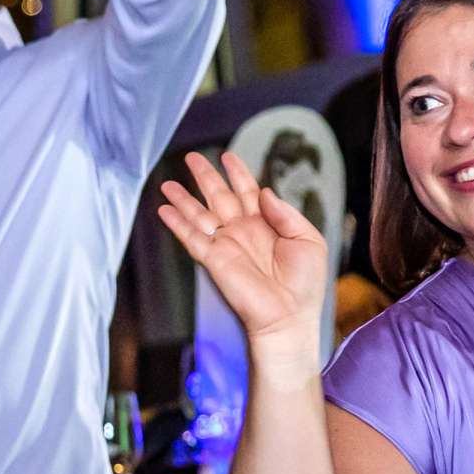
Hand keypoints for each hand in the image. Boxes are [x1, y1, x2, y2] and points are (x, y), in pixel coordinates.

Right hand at [157, 152, 328, 358]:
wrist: (290, 317)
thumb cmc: (305, 285)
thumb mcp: (308, 240)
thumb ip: (286, 213)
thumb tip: (265, 192)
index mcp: (266, 224)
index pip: (247, 191)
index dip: (237, 172)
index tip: (228, 156)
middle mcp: (243, 231)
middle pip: (219, 196)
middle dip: (205, 176)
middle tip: (192, 157)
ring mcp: (226, 245)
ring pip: (200, 214)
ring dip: (183, 199)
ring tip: (168, 183)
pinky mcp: (214, 260)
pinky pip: (191, 237)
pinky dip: (177, 223)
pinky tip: (165, 210)